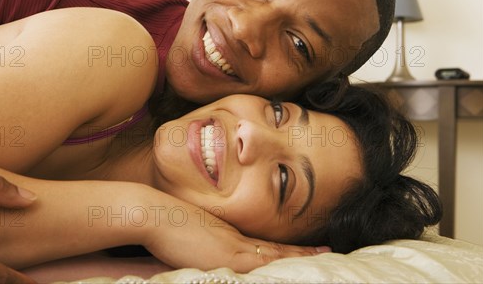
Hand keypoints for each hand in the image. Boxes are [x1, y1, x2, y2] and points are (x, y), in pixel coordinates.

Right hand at [142, 202, 329, 271]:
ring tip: (323, 256)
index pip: (266, 245)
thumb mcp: (191, 234)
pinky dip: (279, 265)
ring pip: (274, 255)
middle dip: (301, 252)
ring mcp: (233, 248)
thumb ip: (206, 243)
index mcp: (229, 236)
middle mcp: (236, 241)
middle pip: (275, 249)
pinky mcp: (227, 256)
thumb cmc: (166, 224)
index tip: (307, 247)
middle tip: (327, 250)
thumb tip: (211, 249)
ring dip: (297, 257)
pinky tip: (295, 268)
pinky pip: (261, 264)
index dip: (288, 248)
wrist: (155, 213)